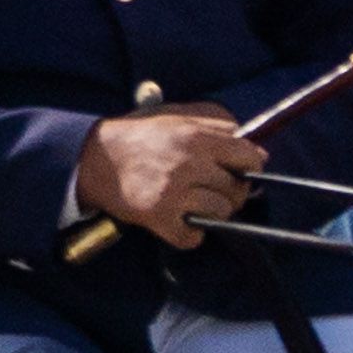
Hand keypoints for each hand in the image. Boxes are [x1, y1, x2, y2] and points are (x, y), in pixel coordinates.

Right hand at [77, 104, 261, 249]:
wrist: (93, 158)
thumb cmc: (140, 134)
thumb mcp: (179, 115)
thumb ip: (219, 123)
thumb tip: (258, 149)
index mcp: (196, 136)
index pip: (249, 157)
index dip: (249, 165)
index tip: (238, 169)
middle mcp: (188, 164)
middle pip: (237, 189)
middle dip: (230, 191)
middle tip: (212, 189)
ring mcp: (173, 193)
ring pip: (220, 214)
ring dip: (211, 213)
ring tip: (194, 204)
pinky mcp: (157, 216)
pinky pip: (192, 237)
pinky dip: (189, 235)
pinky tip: (179, 221)